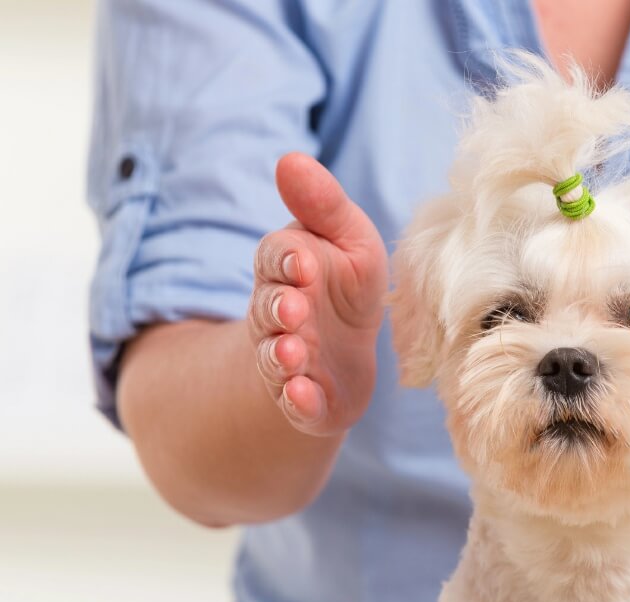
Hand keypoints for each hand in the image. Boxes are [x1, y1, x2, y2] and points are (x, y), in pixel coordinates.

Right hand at [248, 152, 387, 435]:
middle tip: (294, 308)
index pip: (277, 258)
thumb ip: (324, 206)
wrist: (343, 358)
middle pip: (269, 309)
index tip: (303, 260)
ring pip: (275, 357)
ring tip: (294, 354)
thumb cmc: (345, 287)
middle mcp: (279, 315)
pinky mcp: (303, 400)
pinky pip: (294, 403)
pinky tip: (302, 396)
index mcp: (288, 270)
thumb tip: (290, 159)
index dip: (287, 259)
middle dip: (279, 308)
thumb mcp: (348, 241)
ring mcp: (288, 359)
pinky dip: (297, 401)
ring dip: (282, 355)